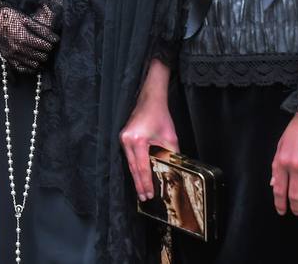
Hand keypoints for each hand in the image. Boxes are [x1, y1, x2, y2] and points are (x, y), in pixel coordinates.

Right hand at [0, 5, 57, 72]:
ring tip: (41, 54)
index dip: (50, 45)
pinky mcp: (7, 58)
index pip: (44, 47)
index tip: (52, 43)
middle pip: (40, 57)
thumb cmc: (12, 17)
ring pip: (33, 64)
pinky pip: (21, 69)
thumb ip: (42, 30)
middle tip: (47, 48)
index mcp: (24, 38)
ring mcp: (12, 55)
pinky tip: (34, 63)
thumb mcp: (28, 20)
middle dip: (46, 53)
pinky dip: (30, 68)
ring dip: (39, 61)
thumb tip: (56, 39)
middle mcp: (18, 49)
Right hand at [120, 61, 177, 200]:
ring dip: (136, 177)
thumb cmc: (160, 115)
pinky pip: (129, 156)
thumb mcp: (170, 137)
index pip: (143, 167)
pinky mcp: (124, 137)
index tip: (150, 194)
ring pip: (130, 163)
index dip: (146, 182)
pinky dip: (135, 167)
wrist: (150, 98)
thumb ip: (171, 155)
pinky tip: (139, 175)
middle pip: (133, 168)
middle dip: (139, 184)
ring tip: (142, 191)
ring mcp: (123, 138)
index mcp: (138, 140)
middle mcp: (127, 140)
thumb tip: (174, 170)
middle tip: (144, 198)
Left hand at [271, 113, 297, 214]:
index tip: (281, 210)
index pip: (279, 188)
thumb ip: (277, 165)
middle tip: (296, 212)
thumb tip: (274, 183)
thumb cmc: (296, 130)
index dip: (280, 202)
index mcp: (282, 161)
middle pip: (294, 193)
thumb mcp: (281, 145)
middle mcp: (296, 165)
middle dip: (295, 206)